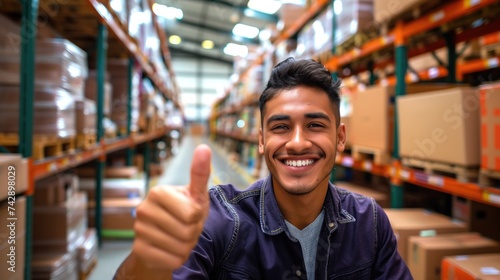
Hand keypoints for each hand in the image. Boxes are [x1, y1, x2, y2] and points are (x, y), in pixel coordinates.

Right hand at [132, 144, 211, 271]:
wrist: (165, 240)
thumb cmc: (185, 213)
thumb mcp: (195, 194)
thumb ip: (200, 173)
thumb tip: (204, 147)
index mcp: (158, 192)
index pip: (193, 213)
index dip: (198, 217)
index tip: (191, 213)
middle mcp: (143, 209)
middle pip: (188, 230)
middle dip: (194, 233)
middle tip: (186, 228)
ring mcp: (139, 230)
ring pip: (181, 247)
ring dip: (187, 246)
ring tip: (179, 238)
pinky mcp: (139, 250)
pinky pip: (173, 260)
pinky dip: (178, 258)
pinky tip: (171, 250)